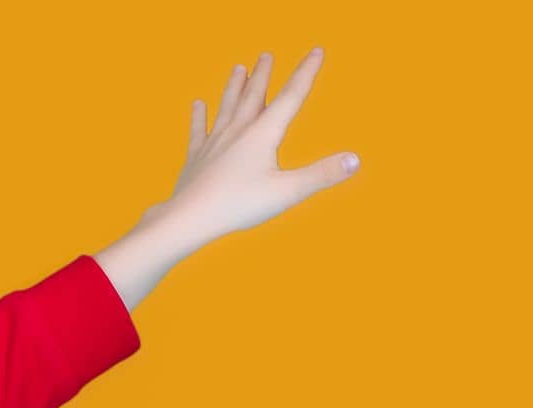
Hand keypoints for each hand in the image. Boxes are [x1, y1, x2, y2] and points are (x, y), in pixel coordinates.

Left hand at [145, 46, 358, 247]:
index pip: (291, 97)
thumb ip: (321, 175)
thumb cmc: (238, 206)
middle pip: (253, 96)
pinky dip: (199, 116)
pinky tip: (198, 104)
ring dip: (234, 86)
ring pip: (226, 107)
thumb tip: (355, 160)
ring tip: (238, 68)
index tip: (316, 51)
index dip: (306, 72)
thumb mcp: (287, 192)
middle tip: (266, 55)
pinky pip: (198, 131)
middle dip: (263, 74)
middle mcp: (238, 131)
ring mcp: (214, 143)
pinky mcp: (196, 158)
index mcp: (263, 134)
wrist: (188, 218)